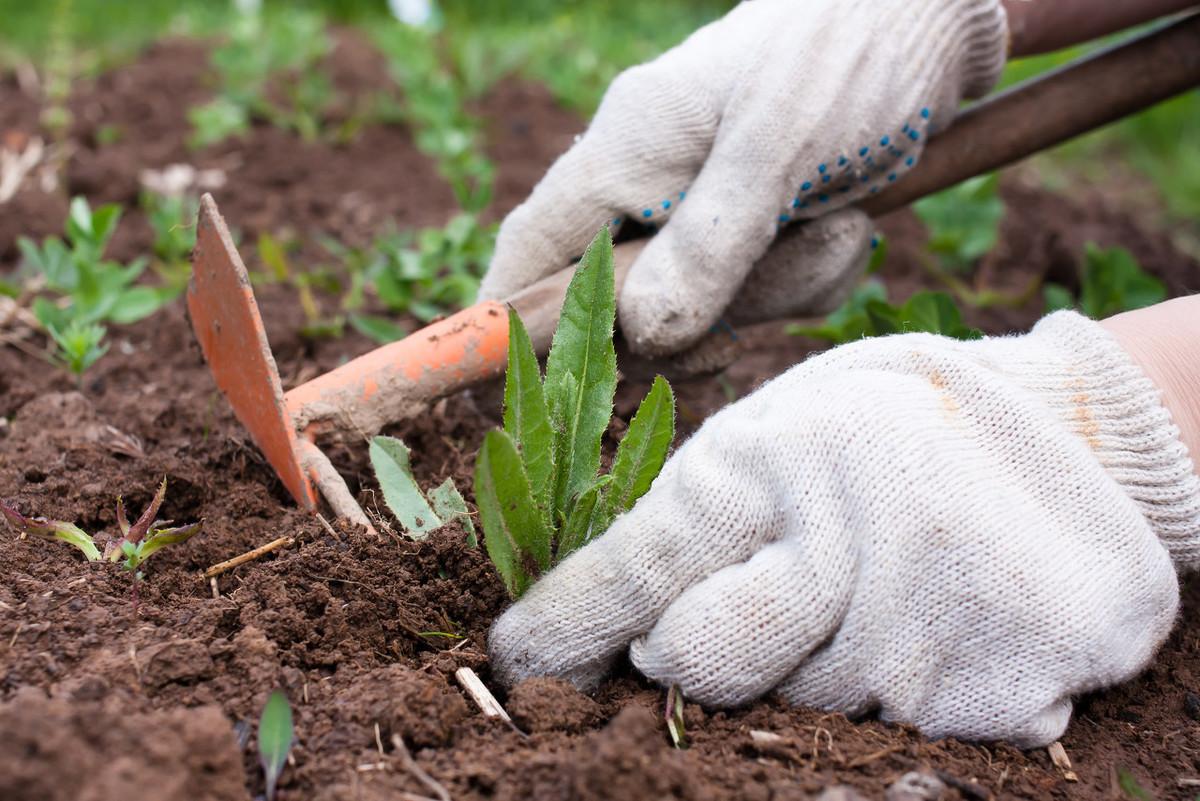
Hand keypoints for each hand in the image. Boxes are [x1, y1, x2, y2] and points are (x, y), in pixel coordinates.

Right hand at [479, 0, 1007, 354]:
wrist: (931, 12)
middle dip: (703, 315)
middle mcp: (650, 177)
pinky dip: (809, 273)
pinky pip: (761, 284)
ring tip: (838, 226)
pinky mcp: (754, 214)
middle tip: (768, 291)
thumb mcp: (780, 150)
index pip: (535, 247)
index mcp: (625, 147)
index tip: (509, 384)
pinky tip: (848, 225)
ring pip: (707, 298)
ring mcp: (703, 198)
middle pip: (627, 297)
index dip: (513, 319)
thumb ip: (709, 245)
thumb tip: (644, 334)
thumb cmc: (849, 54)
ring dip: (779, 286)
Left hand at [489, 311, 1199, 746]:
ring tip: (867, 585)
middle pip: (704, 666)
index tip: (519, 661)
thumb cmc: (880, 428)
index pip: (638, 568)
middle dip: (695, 648)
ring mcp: (931, 626)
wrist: (1063, 435)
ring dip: (811, 663)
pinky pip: (891, 736)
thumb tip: (599, 628)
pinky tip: (924, 621)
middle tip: (757, 594)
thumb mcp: (777, 431)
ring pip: (797, 708)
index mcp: (777, 458)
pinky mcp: (1003, 693)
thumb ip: (690, 520)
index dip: (566, 624)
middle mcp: (850, 542)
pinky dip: (890, 692)